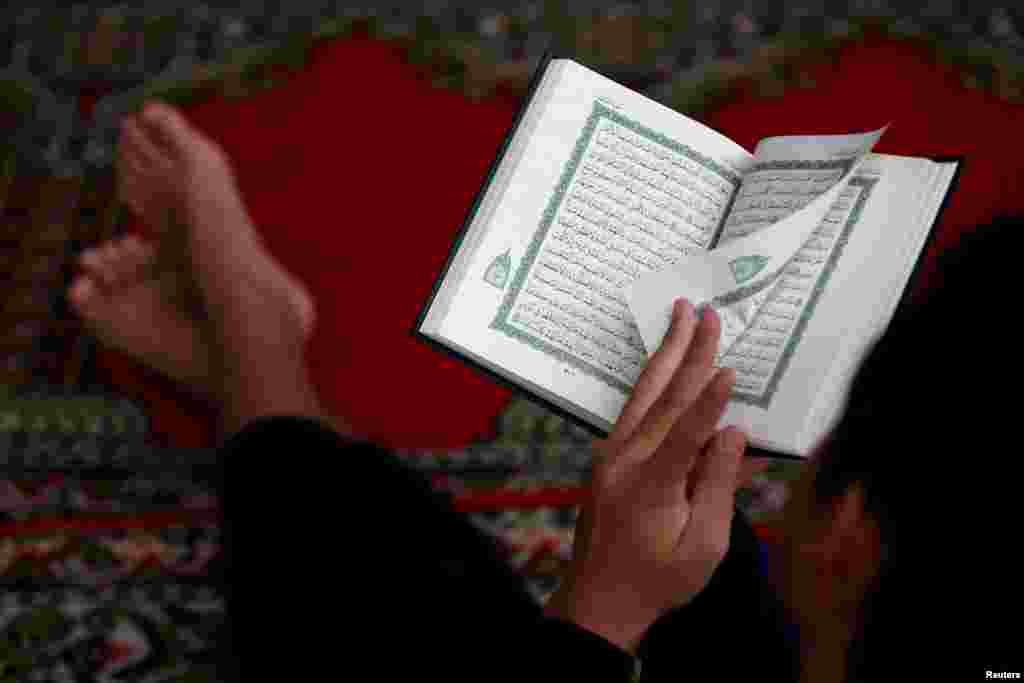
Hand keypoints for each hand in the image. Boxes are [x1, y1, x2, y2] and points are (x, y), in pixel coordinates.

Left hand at [546, 299, 747, 652]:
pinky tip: (663, 362)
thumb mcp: (703, 546)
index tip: (730, 366)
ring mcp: (612, 455)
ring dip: (665, 353)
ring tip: (679, 318)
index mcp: (653, 485)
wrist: (599, 598)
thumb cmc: (658, 580)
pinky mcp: (608, 458)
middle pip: (662, 397)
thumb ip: (719, 486)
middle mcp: (626, 460)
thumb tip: (734, 434)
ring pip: (643, 394)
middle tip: (704, 313)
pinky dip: (651, 381)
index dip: (711, 399)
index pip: (687, 431)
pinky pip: (633, 409)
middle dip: (688, 351)